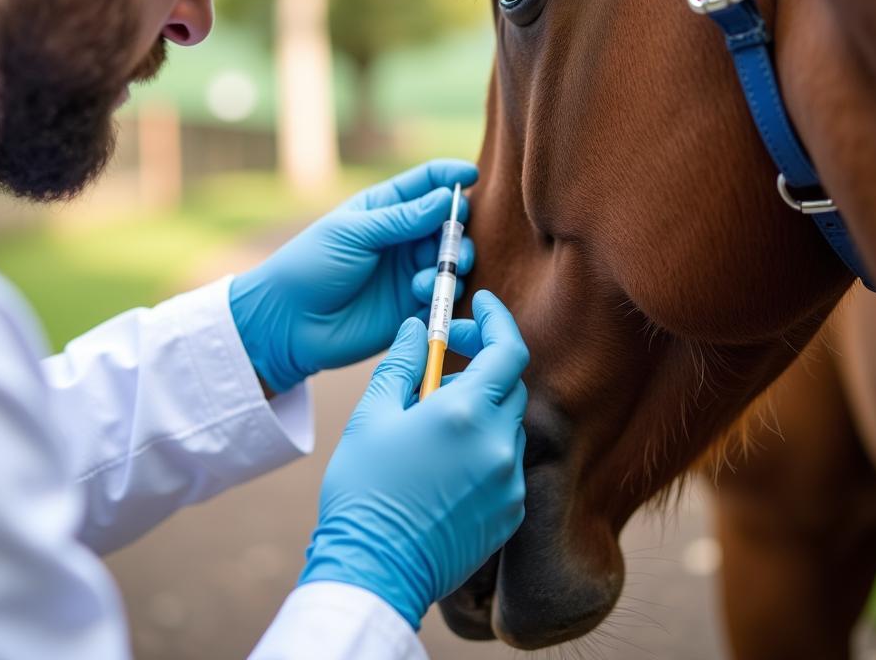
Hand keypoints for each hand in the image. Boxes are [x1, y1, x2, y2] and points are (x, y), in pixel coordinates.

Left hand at [229, 160, 476, 392]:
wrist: (288, 323)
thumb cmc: (311, 265)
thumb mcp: (353, 233)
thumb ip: (401, 218)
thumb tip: (446, 198)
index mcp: (385, 208)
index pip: (427, 183)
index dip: (451, 176)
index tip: (473, 175)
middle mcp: (403, 238)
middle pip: (449, 222)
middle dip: (458, 227)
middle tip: (455, 237)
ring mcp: (409, 272)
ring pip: (453, 259)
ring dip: (453, 261)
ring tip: (434, 272)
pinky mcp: (412, 306)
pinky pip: (444, 295)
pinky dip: (443, 291)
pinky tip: (419, 292)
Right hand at [298, 291, 528, 628]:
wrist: (374, 571)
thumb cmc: (364, 490)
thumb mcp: (372, 415)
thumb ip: (401, 364)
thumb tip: (416, 330)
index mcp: (466, 413)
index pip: (507, 349)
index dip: (497, 319)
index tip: (482, 304)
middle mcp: (499, 445)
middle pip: (510, 383)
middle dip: (482, 363)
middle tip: (444, 362)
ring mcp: (509, 483)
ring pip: (508, 424)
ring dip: (481, 409)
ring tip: (432, 421)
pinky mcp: (510, 513)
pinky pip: (506, 462)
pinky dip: (485, 447)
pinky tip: (446, 459)